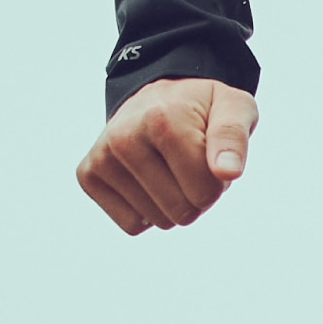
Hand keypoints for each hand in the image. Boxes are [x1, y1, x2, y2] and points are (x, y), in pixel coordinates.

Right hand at [76, 75, 257, 235]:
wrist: (157, 98)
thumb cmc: (202, 108)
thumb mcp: (234, 108)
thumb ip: (234, 137)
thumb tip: (228, 172)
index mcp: (161, 120)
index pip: (205, 193)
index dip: (217, 181)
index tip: (209, 154)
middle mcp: (124, 138)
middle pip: (182, 212)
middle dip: (196, 195)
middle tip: (189, 162)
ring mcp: (102, 158)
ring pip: (159, 221)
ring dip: (173, 203)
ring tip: (168, 166)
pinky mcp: (88, 176)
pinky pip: (133, 225)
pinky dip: (147, 212)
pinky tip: (147, 179)